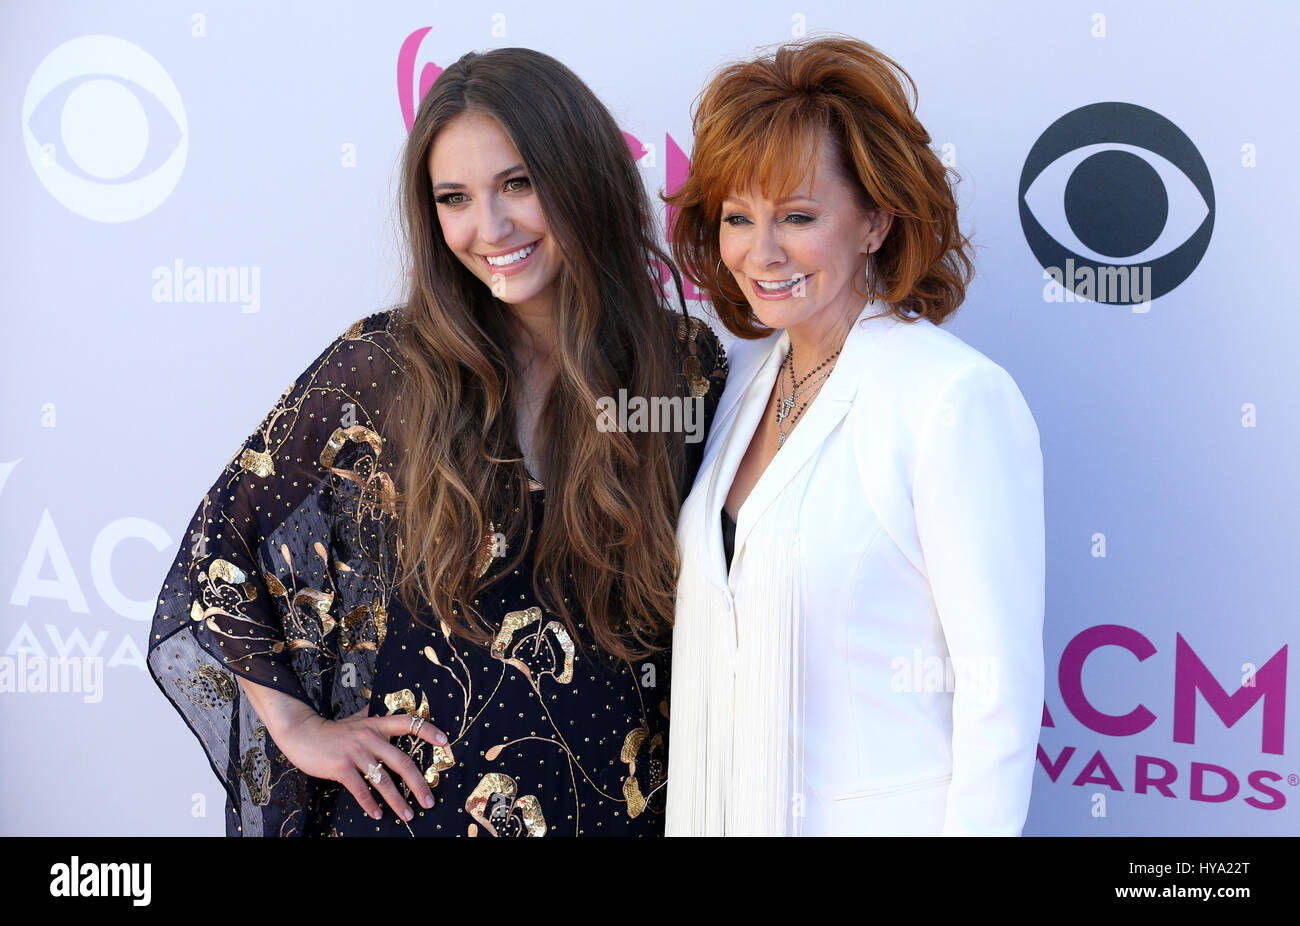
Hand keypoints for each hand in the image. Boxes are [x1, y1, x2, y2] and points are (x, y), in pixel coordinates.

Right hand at [274, 703, 448, 821]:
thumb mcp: (357, 719)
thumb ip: (372, 716)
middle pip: (402, 762)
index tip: (446, 742)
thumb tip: (383, 706)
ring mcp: (356, 752)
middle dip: (419, 784)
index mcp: (377, 724)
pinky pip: (361, 789)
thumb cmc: (333, 730)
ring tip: (408, 814)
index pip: (409, 723)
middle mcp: (370, 737)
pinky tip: (378, 814)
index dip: (429, 730)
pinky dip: (370, 804)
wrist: (303, 733)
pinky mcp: (341, 766)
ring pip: (383, 780)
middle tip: (429, 801)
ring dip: (398, 801)